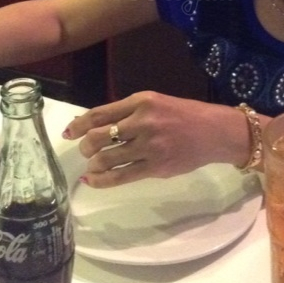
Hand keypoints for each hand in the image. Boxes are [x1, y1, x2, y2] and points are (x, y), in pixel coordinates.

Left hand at [64, 91, 249, 187]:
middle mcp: (143, 122)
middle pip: (99, 137)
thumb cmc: (183, 115)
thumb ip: (126, 112)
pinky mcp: (156, 167)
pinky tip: (94, 180)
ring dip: (94, 164)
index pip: (100, 113)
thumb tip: (92, 125)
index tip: (68, 132)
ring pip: (107, 159)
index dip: (79, 124)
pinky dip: (102, 180)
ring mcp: (150, 146)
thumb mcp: (154, 103)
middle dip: (85, 146)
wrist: (215, 132)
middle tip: (86, 151)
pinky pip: (121, 176)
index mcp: (141, 101)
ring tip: (93, 166)